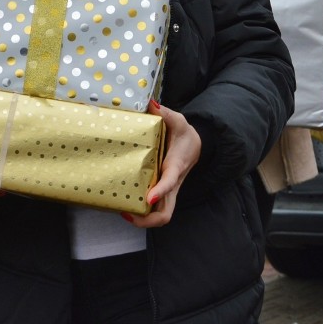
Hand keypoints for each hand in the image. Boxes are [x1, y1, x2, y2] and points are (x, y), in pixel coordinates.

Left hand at [121, 100, 200, 228]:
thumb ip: (165, 114)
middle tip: (128, 213)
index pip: (170, 182)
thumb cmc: (185, 135)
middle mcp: (173, 183)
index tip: (149, 198)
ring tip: (124, 212)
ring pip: (161, 215)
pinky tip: (127, 205)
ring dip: (144, 219)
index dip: (160, 191)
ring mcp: (169, 191)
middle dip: (148, 220)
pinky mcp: (164, 192)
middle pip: (166, 213)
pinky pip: (155, 208)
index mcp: (176, 166)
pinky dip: (143, 212)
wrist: (197, 145)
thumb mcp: (178, 121)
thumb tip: (151, 103)